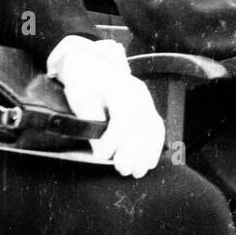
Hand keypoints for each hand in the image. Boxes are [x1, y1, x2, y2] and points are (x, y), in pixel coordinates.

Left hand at [54, 38, 164, 177]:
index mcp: (118, 88)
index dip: (112, 140)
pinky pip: (156, 127)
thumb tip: (99, 148)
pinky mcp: (148, 106)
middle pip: (141, 126)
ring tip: (138, 171)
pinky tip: (149, 160)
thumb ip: (90, 122)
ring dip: (146, 152)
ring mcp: (145, 99)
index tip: (101, 155)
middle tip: (124, 170)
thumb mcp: (78, 98)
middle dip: (133, 151)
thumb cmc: (83, 81)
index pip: (121, 118)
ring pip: (152, 128)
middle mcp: (137, 93)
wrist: (92, 64)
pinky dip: (154, 145)